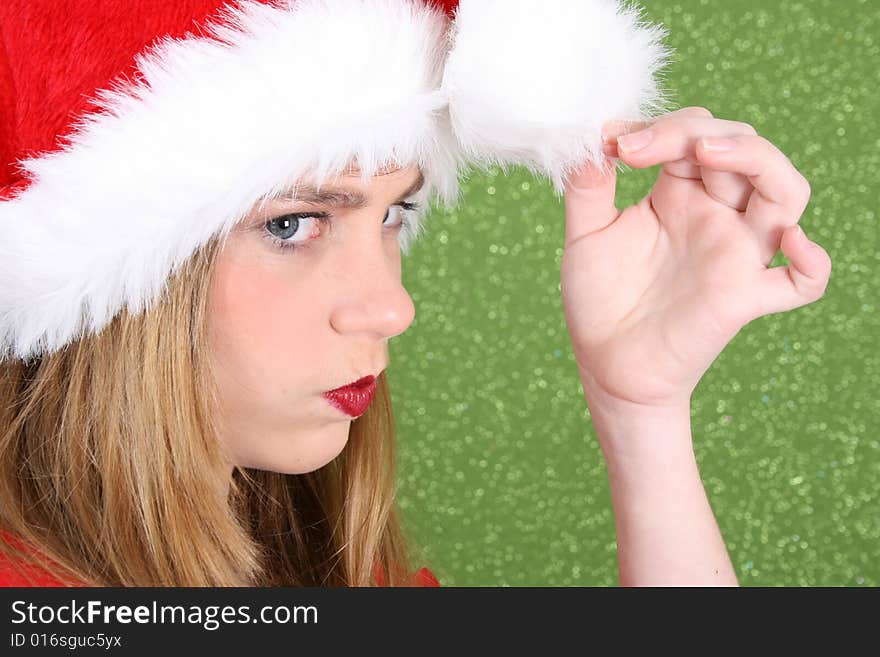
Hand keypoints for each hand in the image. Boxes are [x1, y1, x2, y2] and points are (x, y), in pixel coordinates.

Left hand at [561, 106, 831, 408]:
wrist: (606, 364)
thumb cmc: (601, 299)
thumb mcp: (586, 236)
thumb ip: (587, 188)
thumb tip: (589, 141)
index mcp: (679, 195)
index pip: (694, 134)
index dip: (659, 126)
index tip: (610, 142)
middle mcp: (716, 216)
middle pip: (744, 147)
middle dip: (695, 131)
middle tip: (638, 147)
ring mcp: (735, 254)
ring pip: (786, 194)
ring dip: (758, 161)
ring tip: (707, 153)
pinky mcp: (743, 297)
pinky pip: (801, 282)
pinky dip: (811, 262)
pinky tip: (789, 242)